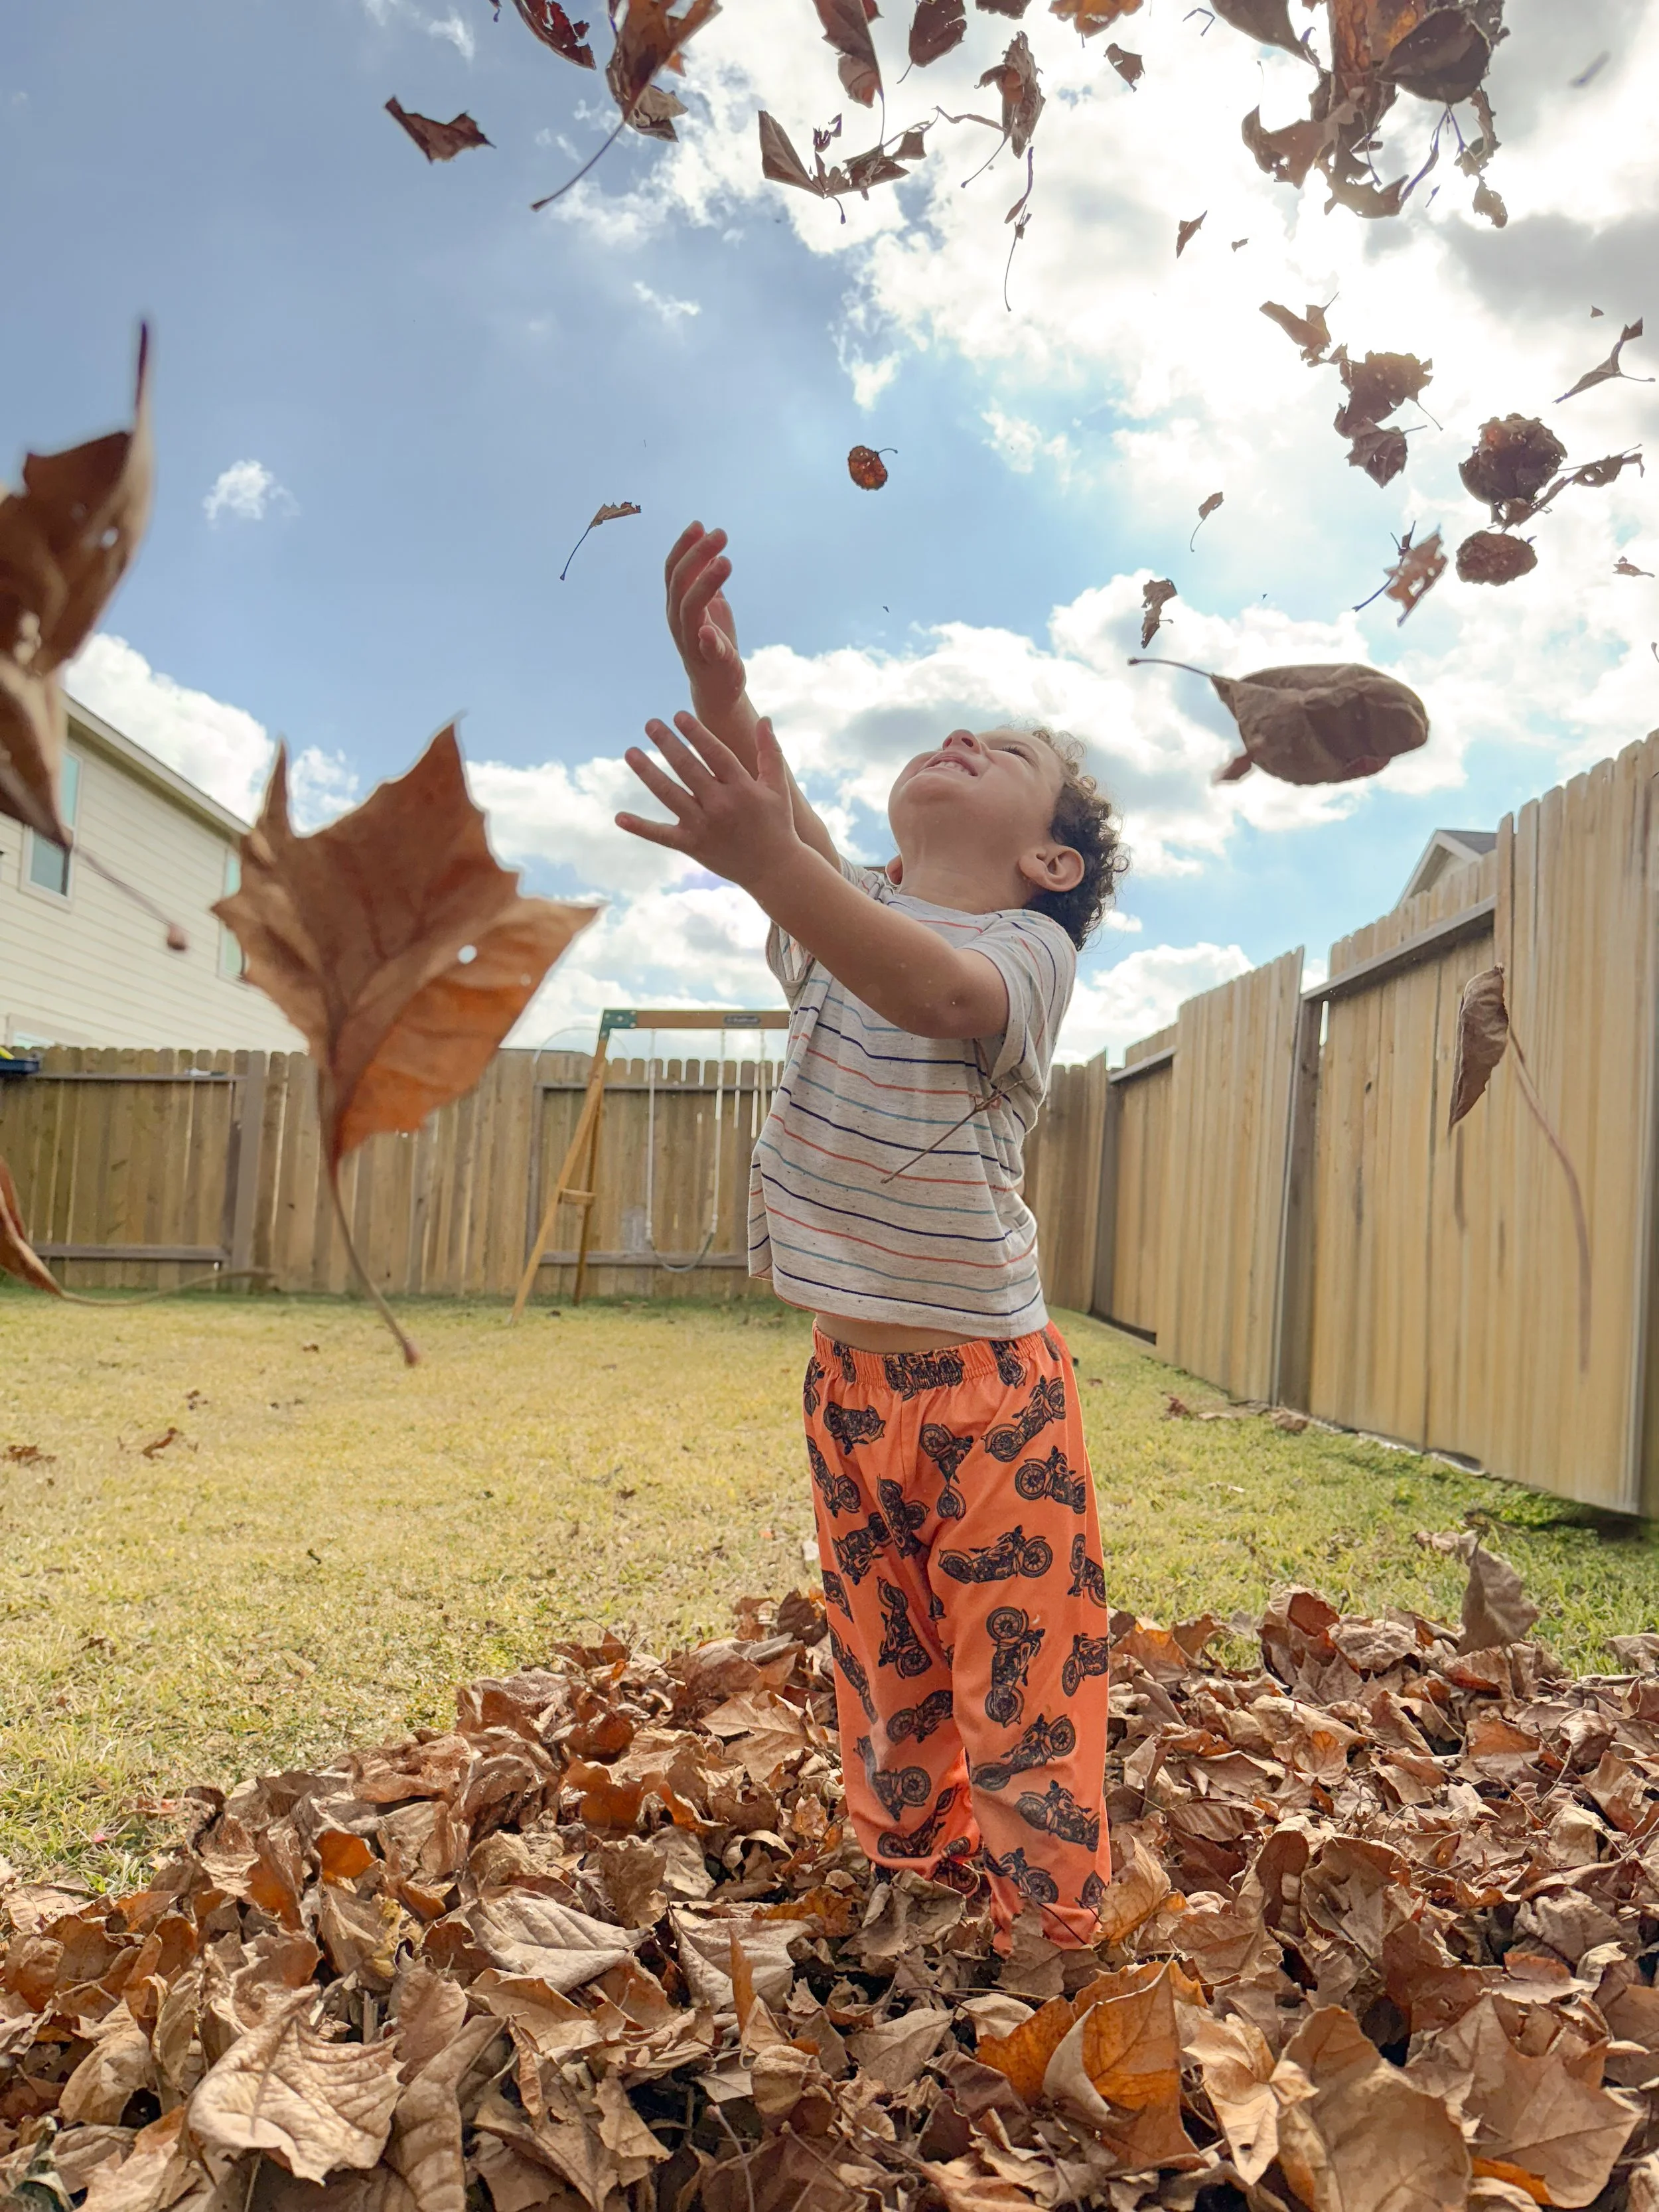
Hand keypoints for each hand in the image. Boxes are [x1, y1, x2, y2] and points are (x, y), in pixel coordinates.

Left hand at [616, 710, 801, 889]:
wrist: (774, 870)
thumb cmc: (777, 824)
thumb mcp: (777, 788)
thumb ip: (770, 753)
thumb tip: (764, 719)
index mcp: (742, 788)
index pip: (714, 754)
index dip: (696, 733)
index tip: (678, 715)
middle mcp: (721, 805)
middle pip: (688, 768)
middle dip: (668, 744)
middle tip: (651, 724)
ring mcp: (704, 827)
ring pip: (669, 794)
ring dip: (648, 772)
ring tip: (630, 752)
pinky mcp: (692, 846)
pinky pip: (662, 835)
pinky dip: (640, 827)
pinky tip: (619, 817)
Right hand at [665, 521, 745, 719]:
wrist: (719, 686)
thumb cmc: (715, 642)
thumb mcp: (712, 604)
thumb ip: (706, 578)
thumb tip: (709, 544)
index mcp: (677, 605)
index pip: (673, 570)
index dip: (684, 546)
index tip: (700, 524)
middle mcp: (678, 621)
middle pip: (680, 583)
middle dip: (698, 555)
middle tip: (720, 534)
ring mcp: (692, 642)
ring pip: (691, 609)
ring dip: (706, 583)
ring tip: (725, 562)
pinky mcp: (712, 662)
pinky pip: (707, 650)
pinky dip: (708, 639)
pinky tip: (710, 629)